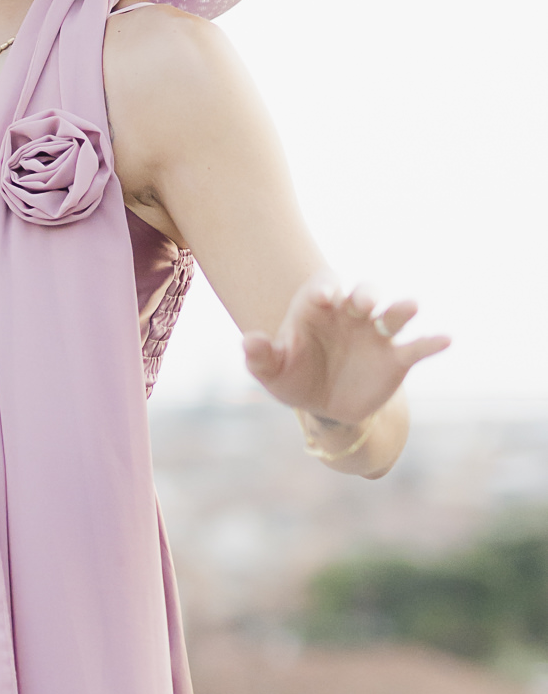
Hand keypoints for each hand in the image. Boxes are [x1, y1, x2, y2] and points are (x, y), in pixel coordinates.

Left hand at [242, 278, 448, 431]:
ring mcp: (375, 335)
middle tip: (363, 303)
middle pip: (362, 294)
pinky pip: (416, 347)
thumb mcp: (272, 371)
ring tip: (411, 306)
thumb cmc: (294, 377)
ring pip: (392, 315)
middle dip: (364, 294)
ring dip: (400, 308)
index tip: (323, 297)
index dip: (324, 289)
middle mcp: (351, 315)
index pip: (323, 288)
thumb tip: (249, 340)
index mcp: (318, 309)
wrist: (324, 405)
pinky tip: (445, 339)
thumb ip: (260, 355)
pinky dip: (431, 342)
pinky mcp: (396, 358)